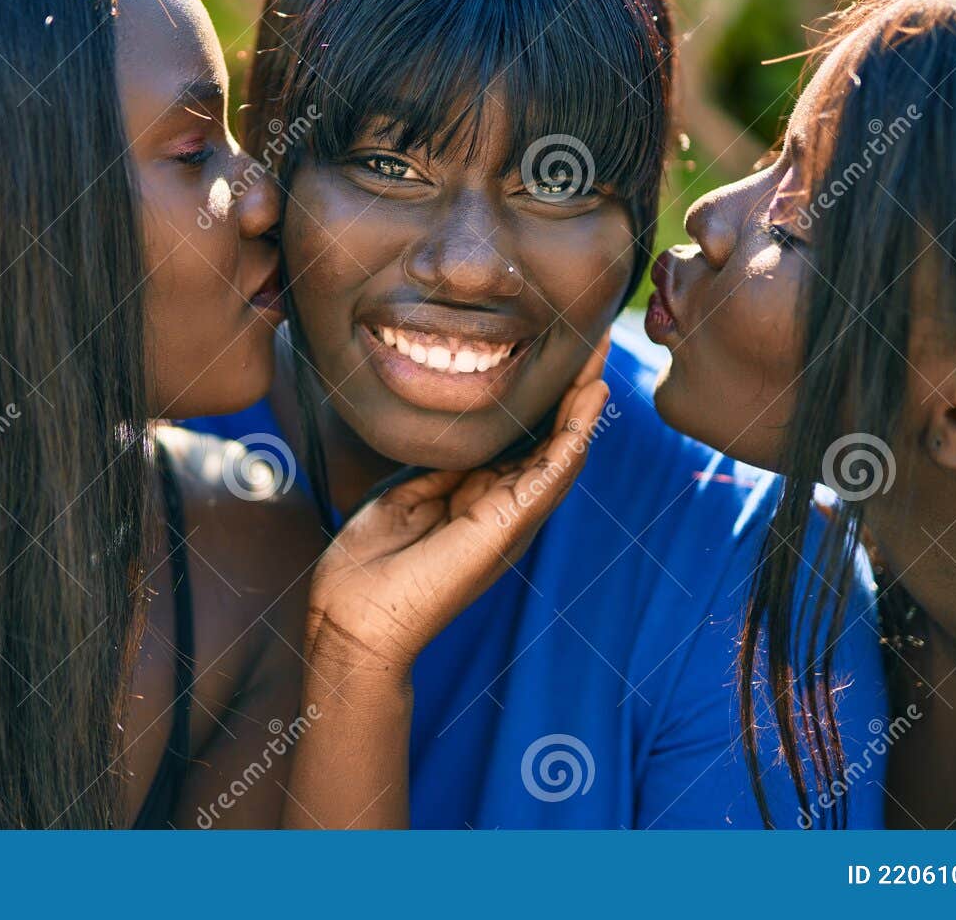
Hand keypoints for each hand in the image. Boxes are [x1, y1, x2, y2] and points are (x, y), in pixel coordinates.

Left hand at [306, 332, 611, 675]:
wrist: (356, 618)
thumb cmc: (372, 565)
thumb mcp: (410, 494)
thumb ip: (445, 466)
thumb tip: (467, 429)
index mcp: (481, 501)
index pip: (523, 439)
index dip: (541, 396)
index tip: (549, 349)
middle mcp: (506, 508)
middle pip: (552, 438)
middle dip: (573, 387)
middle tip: (590, 337)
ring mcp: (512, 518)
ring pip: (563, 449)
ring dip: (585, 399)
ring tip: (599, 352)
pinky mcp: (509, 524)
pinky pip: (553, 471)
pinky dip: (576, 432)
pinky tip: (590, 397)